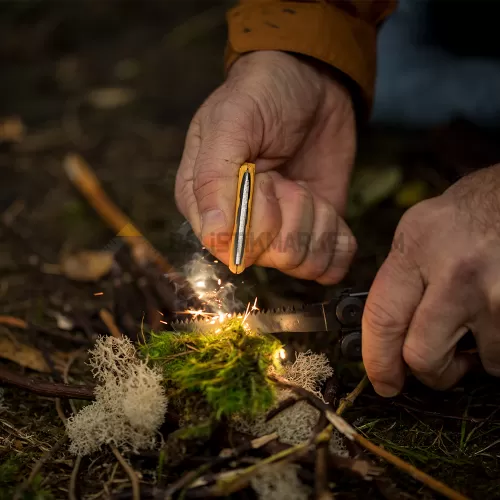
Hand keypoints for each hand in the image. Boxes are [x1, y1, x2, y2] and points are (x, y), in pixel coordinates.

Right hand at [175, 51, 356, 282]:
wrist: (313, 82)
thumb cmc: (263, 94)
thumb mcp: (231, 121)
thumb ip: (215, 177)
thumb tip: (213, 236)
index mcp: (206, 205)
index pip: (230, 246)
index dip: (257, 217)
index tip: (265, 178)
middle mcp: (240, 228)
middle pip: (273, 257)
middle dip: (292, 213)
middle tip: (287, 178)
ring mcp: (280, 234)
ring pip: (304, 263)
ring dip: (317, 221)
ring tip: (306, 188)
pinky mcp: (314, 235)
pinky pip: (331, 266)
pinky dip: (338, 241)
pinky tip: (329, 211)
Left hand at [362, 164, 499, 395]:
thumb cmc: (469, 213)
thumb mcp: (418, 231)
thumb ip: (399, 279)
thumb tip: (383, 331)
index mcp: (417, 250)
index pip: (383, 319)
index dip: (377, 361)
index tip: (382, 381)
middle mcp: (456, 275)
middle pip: (423, 356)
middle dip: (427, 371)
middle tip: (434, 363)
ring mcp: (497, 296)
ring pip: (480, 364)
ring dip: (476, 358)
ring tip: (476, 324)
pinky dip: (499, 347)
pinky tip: (494, 318)